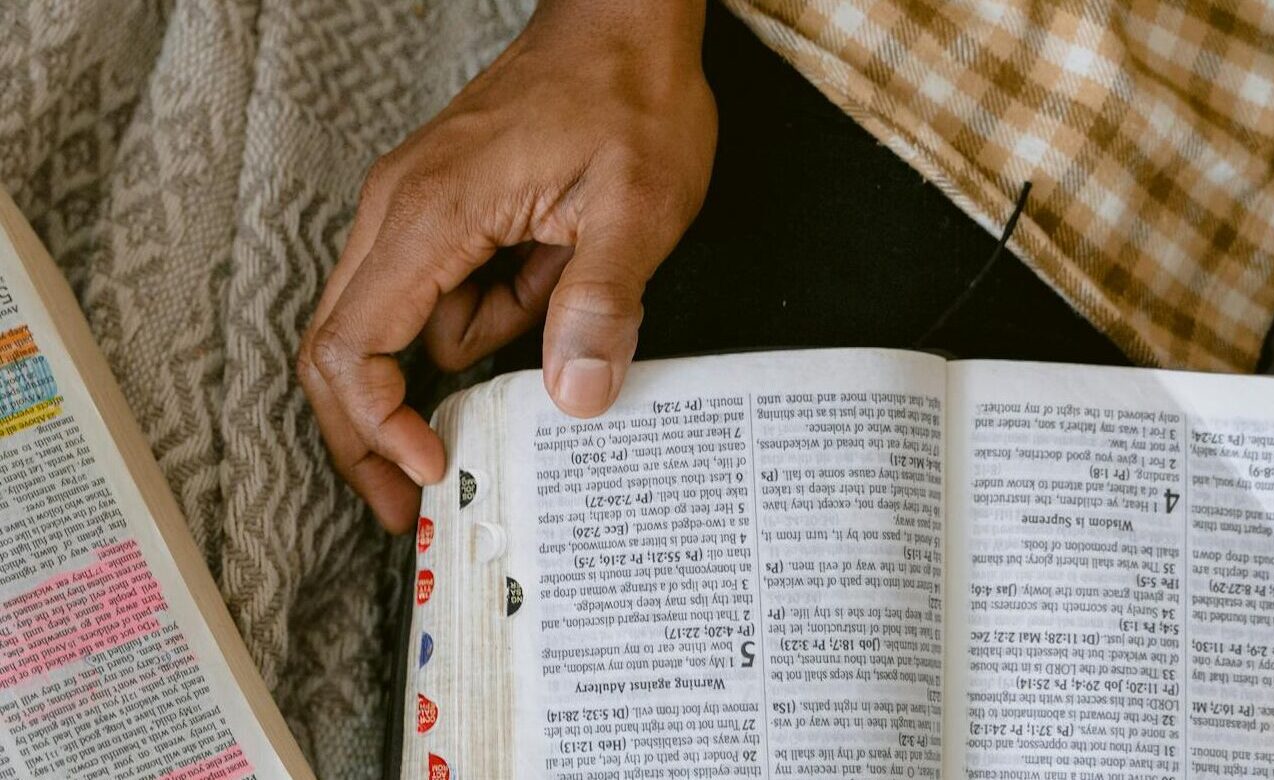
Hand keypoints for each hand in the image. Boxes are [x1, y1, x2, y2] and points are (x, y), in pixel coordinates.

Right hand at [297, 0, 715, 531]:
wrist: (622, 23)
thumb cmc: (628, 96)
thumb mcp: (637, 206)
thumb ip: (600, 302)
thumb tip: (574, 398)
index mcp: (431, 213)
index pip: (352, 344)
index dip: (375, 424)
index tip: (428, 469)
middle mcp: (399, 210)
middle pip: (338, 345)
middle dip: (371, 428)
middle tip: (415, 494)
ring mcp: (414, 208)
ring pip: (397, 323)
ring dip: (471, 350)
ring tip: (559, 292)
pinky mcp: (440, 210)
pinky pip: (439, 291)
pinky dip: (488, 310)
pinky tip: (549, 273)